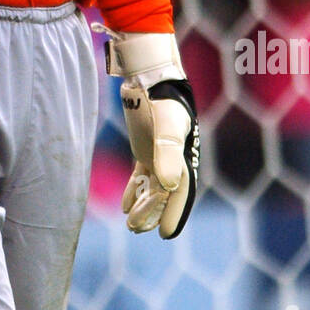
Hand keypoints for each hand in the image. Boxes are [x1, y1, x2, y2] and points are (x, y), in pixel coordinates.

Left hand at [96, 29, 199, 238]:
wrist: (151, 74)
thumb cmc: (160, 99)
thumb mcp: (164, 126)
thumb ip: (167, 155)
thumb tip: (167, 186)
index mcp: (183, 156)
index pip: (181, 192)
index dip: (174, 214)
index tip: (165, 234)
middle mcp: (174, 158)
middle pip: (166, 193)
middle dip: (154, 212)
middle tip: (137, 229)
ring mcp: (159, 153)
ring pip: (154, 186)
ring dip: (144, 204)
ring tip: (131, 223)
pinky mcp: (146, 146)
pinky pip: (143, 174)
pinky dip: (136, 190)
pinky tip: (126, 204)